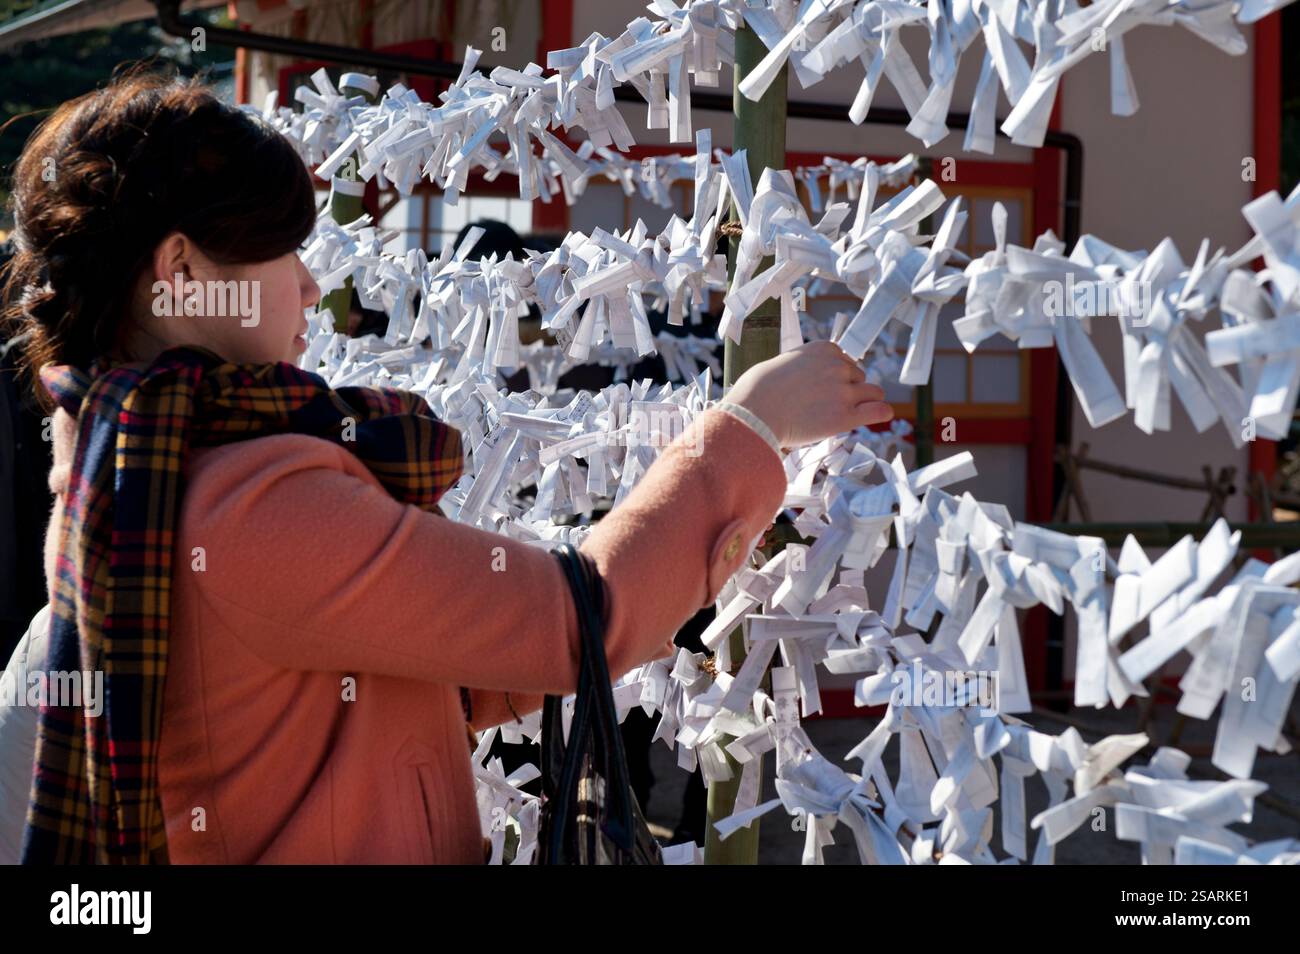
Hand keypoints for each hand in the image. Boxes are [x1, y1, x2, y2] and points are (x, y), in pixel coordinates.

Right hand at [726, 339, 892, 449]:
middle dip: (848, 390)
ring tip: (844, 414)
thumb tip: (811, 378)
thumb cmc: (758, 390)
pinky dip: (880, 413)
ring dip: (862, 402)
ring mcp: (843, 391)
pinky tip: (875, 416)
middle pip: (859, 377)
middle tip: (827, 404)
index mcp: (824, 349)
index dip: (838, 376)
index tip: (825, 387)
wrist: (753, 412)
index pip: (846, 360)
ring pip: (873, 393)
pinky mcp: (845, 417)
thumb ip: (806, 366)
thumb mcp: (784, 362)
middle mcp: (837, 366)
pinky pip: (880, 411)